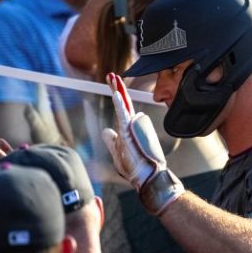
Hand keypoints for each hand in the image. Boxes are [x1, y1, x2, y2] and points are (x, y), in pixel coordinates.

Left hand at [101, 73, 183, 214]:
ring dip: (117, 90)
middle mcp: (133, 125)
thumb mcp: (116, 151)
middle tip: (111, 75)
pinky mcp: (131, 132)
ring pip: (124, 105)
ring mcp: (133, 127)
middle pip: (124, 102)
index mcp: (128, 128)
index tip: (112, 84)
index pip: (122, 108)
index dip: (117, 96)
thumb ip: (111, 140)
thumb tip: (106, 129)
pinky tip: (115, 93)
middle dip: (117, 87)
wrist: (145, 177)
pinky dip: (119, 104)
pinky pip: (124, 115)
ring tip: (112, 77)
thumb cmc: (133, 166)